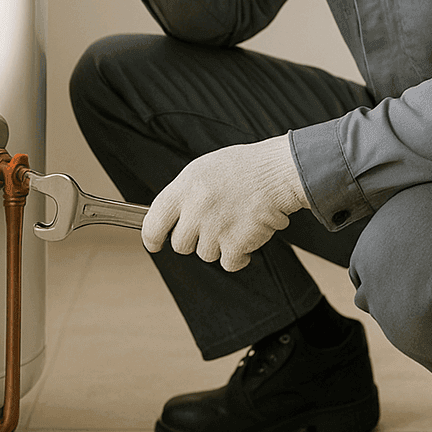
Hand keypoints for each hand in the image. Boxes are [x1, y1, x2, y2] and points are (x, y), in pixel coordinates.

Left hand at [142, 135, 308, 271]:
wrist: (279, 172)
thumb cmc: (245, 169)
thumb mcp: (204, 170)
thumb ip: (184, 194)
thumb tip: (169, 219)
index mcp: (185, 186)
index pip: (154, 221)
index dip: (151, 237)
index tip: (154, 244)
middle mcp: (196, 208)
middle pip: (180, 244)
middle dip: (195, 240)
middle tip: (214, 225)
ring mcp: (215, 227)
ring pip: (206, 254)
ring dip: (221, 245)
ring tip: (235, 223)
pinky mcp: (236, 243)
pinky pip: (229, 263)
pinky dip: (239, 256)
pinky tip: (247, 238)